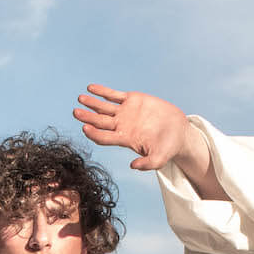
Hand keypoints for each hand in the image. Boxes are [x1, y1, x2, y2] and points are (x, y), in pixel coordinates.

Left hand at [74, 85, 193, 171]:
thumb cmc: (168, 148)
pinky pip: (113, 95)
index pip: (104, 138)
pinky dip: (102, 91)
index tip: (85, 128)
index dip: (94, 134)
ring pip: (103, 108)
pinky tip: (91, 88)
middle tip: (75, 112)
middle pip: (99, 122)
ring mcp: (125, 112)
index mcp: (124, 139)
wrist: (178, 131)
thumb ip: (147, 164)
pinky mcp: (132, 100)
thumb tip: (132, 166)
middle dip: (87, 117)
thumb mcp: (160, 159)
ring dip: (91, 103)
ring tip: (81, 98)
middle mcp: (121, 126)